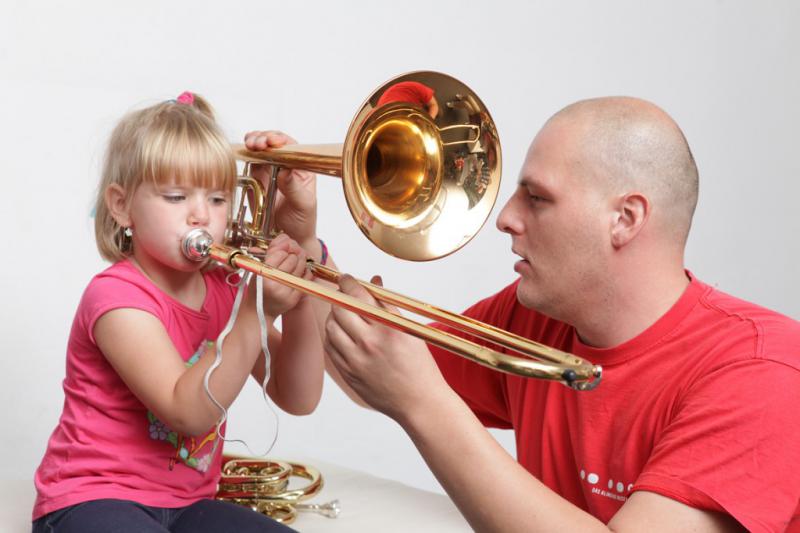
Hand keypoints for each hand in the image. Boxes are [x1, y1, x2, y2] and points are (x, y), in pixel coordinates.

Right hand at [243, 131, 317, 252]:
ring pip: (260, 149)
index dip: (281, 140)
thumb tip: (285, 171)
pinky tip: (243, 152)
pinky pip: (250, 162)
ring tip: (250, 145)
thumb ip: (294, 188)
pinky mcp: (256, 178)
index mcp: (301, 168)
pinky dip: (245, 154)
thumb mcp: (303, 205)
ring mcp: (270, 170)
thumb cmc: (302, 221)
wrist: (288, 237)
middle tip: (257, 144)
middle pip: (273, 143)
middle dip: (264, 138)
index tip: (272, 142)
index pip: (291, 147)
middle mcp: (285, 165)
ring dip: (253, 142)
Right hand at [258, 233, 310, 317]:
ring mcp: (286, 292)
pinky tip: (299, 272)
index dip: (283, 249)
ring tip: (294, 262)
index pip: (280, 253)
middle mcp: (275, 284)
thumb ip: (272, 251)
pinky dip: (305, 272)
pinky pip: (306, 278)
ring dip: (300, 261)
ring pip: (302, 267)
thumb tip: (285, 237)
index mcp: (262, 275)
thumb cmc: (257, 288)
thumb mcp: (258, 267)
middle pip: (293, 259)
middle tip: (289, 256)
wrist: (259, 312)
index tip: (282, 250)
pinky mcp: (295, 298)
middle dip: (292, 255)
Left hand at [323, 274, 446, 420]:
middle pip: (340, 309)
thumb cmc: (419, 366)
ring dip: (334, 316)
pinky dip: (332, 335)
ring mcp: (356, 361)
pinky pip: (330, 347)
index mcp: (388, 329)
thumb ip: (387, 304)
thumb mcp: (408, 330)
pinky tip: (341, 332)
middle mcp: (369, 344)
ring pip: (331, 328)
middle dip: (339, 297)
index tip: (346, 278)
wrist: (419, 403)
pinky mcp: (348, 374)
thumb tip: (372, 281)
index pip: (359, 296)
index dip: (348, 283)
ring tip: (343, 313)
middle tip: (344, 293)